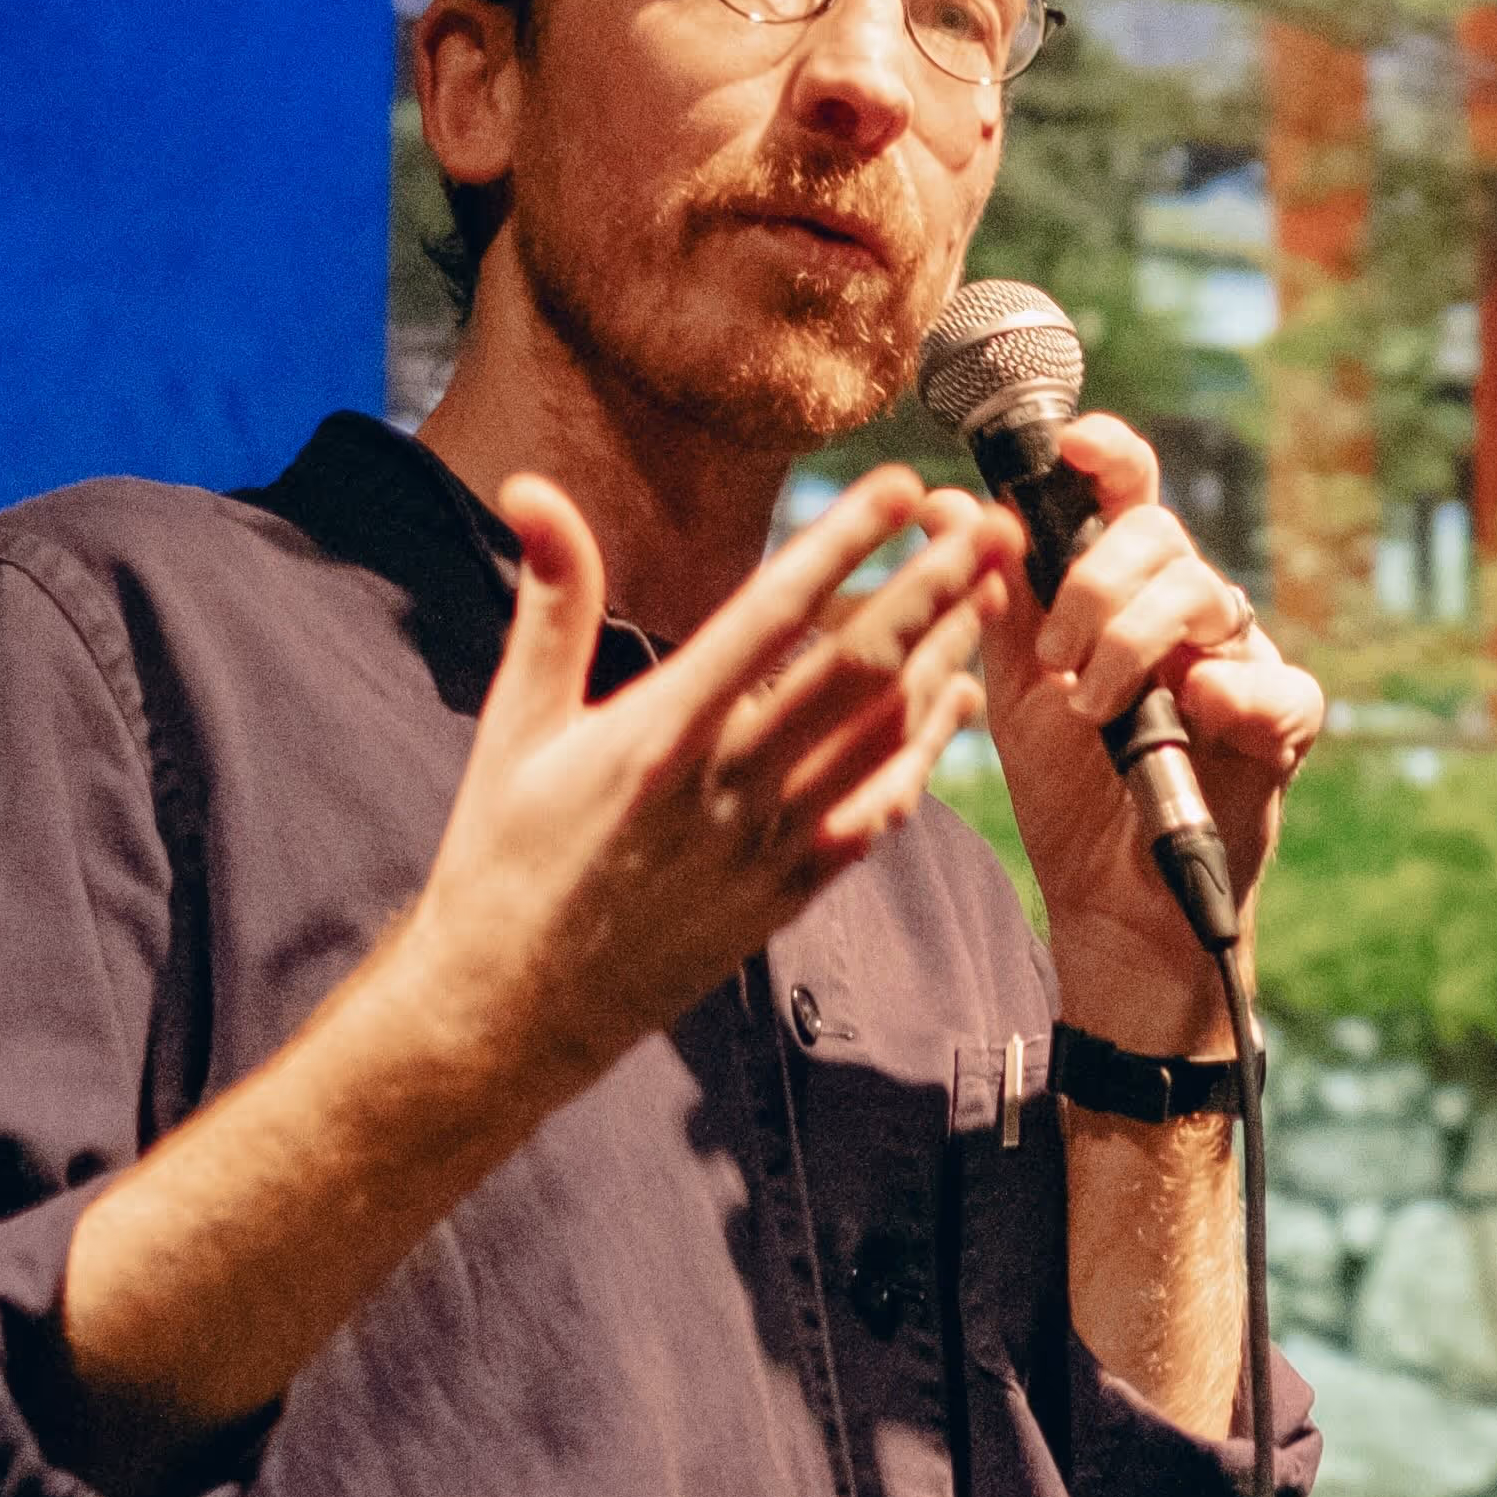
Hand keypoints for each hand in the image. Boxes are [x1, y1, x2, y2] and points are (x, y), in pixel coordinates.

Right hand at [388, 467, 1010, 1099]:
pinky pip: (880, 810)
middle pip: (856, 669)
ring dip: (946, 656)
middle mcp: (727, 785)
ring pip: (883, 735)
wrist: (516, 1010)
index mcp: (659, 731)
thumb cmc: (503, 858)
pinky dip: (925, 752)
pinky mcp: (791, 892)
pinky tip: (957, 702)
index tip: (896, 487)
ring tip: (993, 590)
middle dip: (932, 589)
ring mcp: (768, 843)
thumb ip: (550, 602)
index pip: (769, 616)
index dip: (841, 545)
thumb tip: (531, 487)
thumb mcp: (515, 723)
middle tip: (991, 525)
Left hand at [997, 409, 1326, 1042]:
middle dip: (1097, 583)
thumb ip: (992, 600)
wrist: (1107, 900)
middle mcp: (1191, 614)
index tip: (1070, 447)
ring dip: (1135, 641)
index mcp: (1130, 590)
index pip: (1131, 491)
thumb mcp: (1012, 688)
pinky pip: (1282, 686)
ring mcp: (1241, 664)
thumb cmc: (1067, 789)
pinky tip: (1196, 706)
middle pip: (1164, 533)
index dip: (1108, 453)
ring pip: (1208, 593)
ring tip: (1093, 708)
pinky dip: (1236, 689)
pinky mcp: (1281, 730)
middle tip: (1056, 660)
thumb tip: (944, 505)